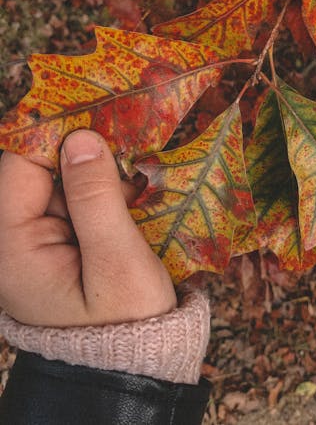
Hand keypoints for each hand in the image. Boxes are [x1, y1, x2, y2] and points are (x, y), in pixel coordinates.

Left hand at [0, 130, 176, 326]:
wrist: (130, 364)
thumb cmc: (126, 322)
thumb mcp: (117, 261)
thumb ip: (96, 198)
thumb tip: (82, 139)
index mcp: (12, 247)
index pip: (19, 166)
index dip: (58, 138)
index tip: (102, 121)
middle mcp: (12, 240)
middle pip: (37, 170)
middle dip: (81, 157)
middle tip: (127, 156)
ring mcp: (33, 242)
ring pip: (58, 181)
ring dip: (94, 174)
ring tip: (132, 186)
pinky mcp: (53, 243)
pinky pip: (70, 200)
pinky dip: (98, 192)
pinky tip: (127, 200)